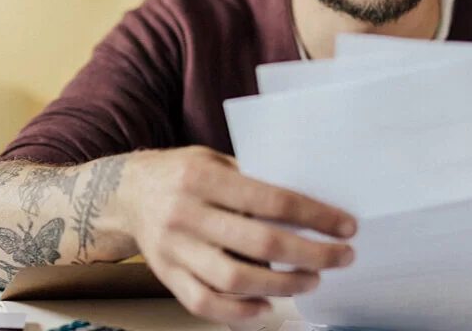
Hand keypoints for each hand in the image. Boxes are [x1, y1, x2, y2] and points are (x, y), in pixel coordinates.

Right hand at [118, 146, 357, 322]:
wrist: (125, 193)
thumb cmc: (181, 174)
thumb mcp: (214, 159)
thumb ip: (252, 178)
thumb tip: (309, 203)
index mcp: (203, 178)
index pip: (271, 201)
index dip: (315, 216)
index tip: (346, 227)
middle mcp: (187, 214)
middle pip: (260, 244)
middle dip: (311, 255)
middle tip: (341, 258)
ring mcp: (175, 249)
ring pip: (235, 280)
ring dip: (282, 286)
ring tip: (310, 281)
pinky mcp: (167, 276)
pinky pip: (204, 303)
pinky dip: (239, 312)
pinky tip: (266, 307)